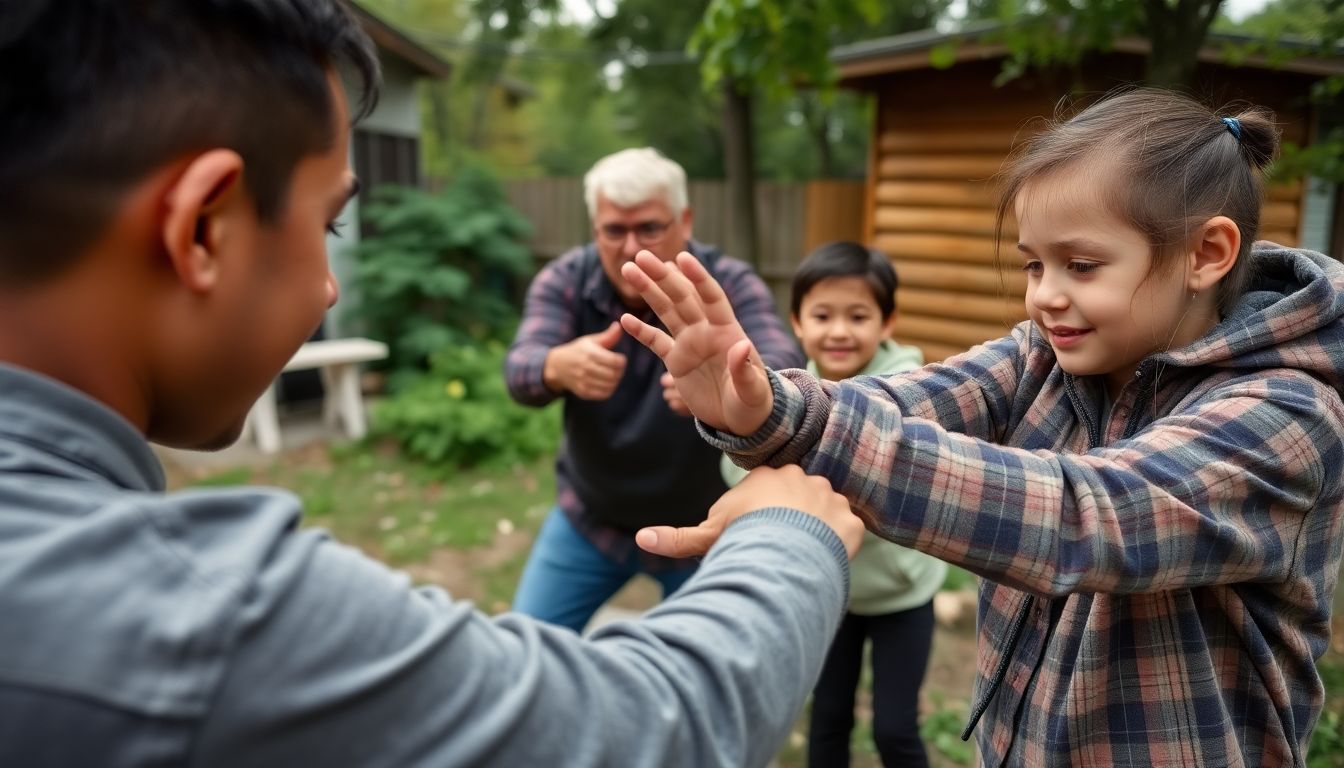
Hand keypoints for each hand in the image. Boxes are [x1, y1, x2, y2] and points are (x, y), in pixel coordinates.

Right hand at [543, 321, 626, 399]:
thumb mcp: (590, 340)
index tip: (620, 358)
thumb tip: (619, 325)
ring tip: (613, 374)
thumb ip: (607, 335)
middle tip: (618, 368)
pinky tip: (607, 382)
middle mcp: (586, 368)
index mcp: (589, 353)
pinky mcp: (583, 392)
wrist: (557, 366)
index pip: (615, 361)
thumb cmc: (578, 350)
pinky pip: (604, 394)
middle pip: (614, 374)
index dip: (622, 361)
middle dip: (620, 371)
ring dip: (615, 380)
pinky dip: (609, 389)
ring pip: (610, 385)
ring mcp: (584, 381)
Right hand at [619, 251, 771, 434]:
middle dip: (662, 276)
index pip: (712, 297)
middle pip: (682, 297)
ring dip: (648, 291)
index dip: (698, 277)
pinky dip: (641, 331)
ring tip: (628, 270)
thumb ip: (744, 368)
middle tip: (641, 256)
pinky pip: (656, 342)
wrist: (741, 420)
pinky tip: (624, 318)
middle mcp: (706, 331)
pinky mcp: (676, 362)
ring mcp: (689, 344)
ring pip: (666, 311)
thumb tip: (741, 345)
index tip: (683, 257)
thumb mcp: (752, 389)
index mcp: (728, 331)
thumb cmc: (753, 403)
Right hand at [635, 465, 863, 559]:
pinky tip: (822, 560)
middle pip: (796, 500)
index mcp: (768, 476)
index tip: (755, 535)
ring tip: (800, 556)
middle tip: (778, 547)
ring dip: (815, 531)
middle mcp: (802, 478)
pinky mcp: (851, 519)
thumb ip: (678, 538)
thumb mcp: (707, 537)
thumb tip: (640, 538)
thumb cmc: (742, 539)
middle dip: (790, 521)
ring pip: (823, 513)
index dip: (759, 516)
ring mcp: (830, 497)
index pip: (766, 492)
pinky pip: (847, 531)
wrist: (785, 548)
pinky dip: (837, 545)